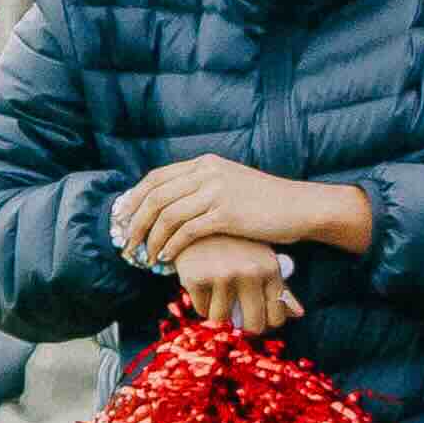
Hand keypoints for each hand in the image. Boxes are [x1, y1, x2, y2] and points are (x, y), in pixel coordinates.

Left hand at [113, 153, 316, 266]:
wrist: (301, 207)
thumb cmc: (267, 203)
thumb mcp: (231, 184)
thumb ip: (203, 188)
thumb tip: (172, 205)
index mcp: (205, 164)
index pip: (156, 178)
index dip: (133, 199)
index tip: (122, 219)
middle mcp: (207, 173)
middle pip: (156, 196)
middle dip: (135, 222)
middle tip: (127, 243)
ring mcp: (217, 192)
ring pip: (168, 215)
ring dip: (151, 239)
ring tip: (145, 257)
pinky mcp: (227, 214)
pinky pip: (187, 231)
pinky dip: (171, 246)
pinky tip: (167, 258)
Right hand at [172, 233, 299, 333]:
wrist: (197, 218)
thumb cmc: (236, 243)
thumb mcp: (261, 258)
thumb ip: (280, 287)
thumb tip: (298, 314)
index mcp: (270, 268)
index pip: (276, 316)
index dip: (267, 323)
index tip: (259, 320)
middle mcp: (249, 272)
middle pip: (252, 325)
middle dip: (246, 328)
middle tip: (240, 322)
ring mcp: (222, 274)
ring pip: (222, 319)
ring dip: (219, 313)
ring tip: (219, 295)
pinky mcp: (196, 277)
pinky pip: (202, 309)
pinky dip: (202, 303)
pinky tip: (203, 285)